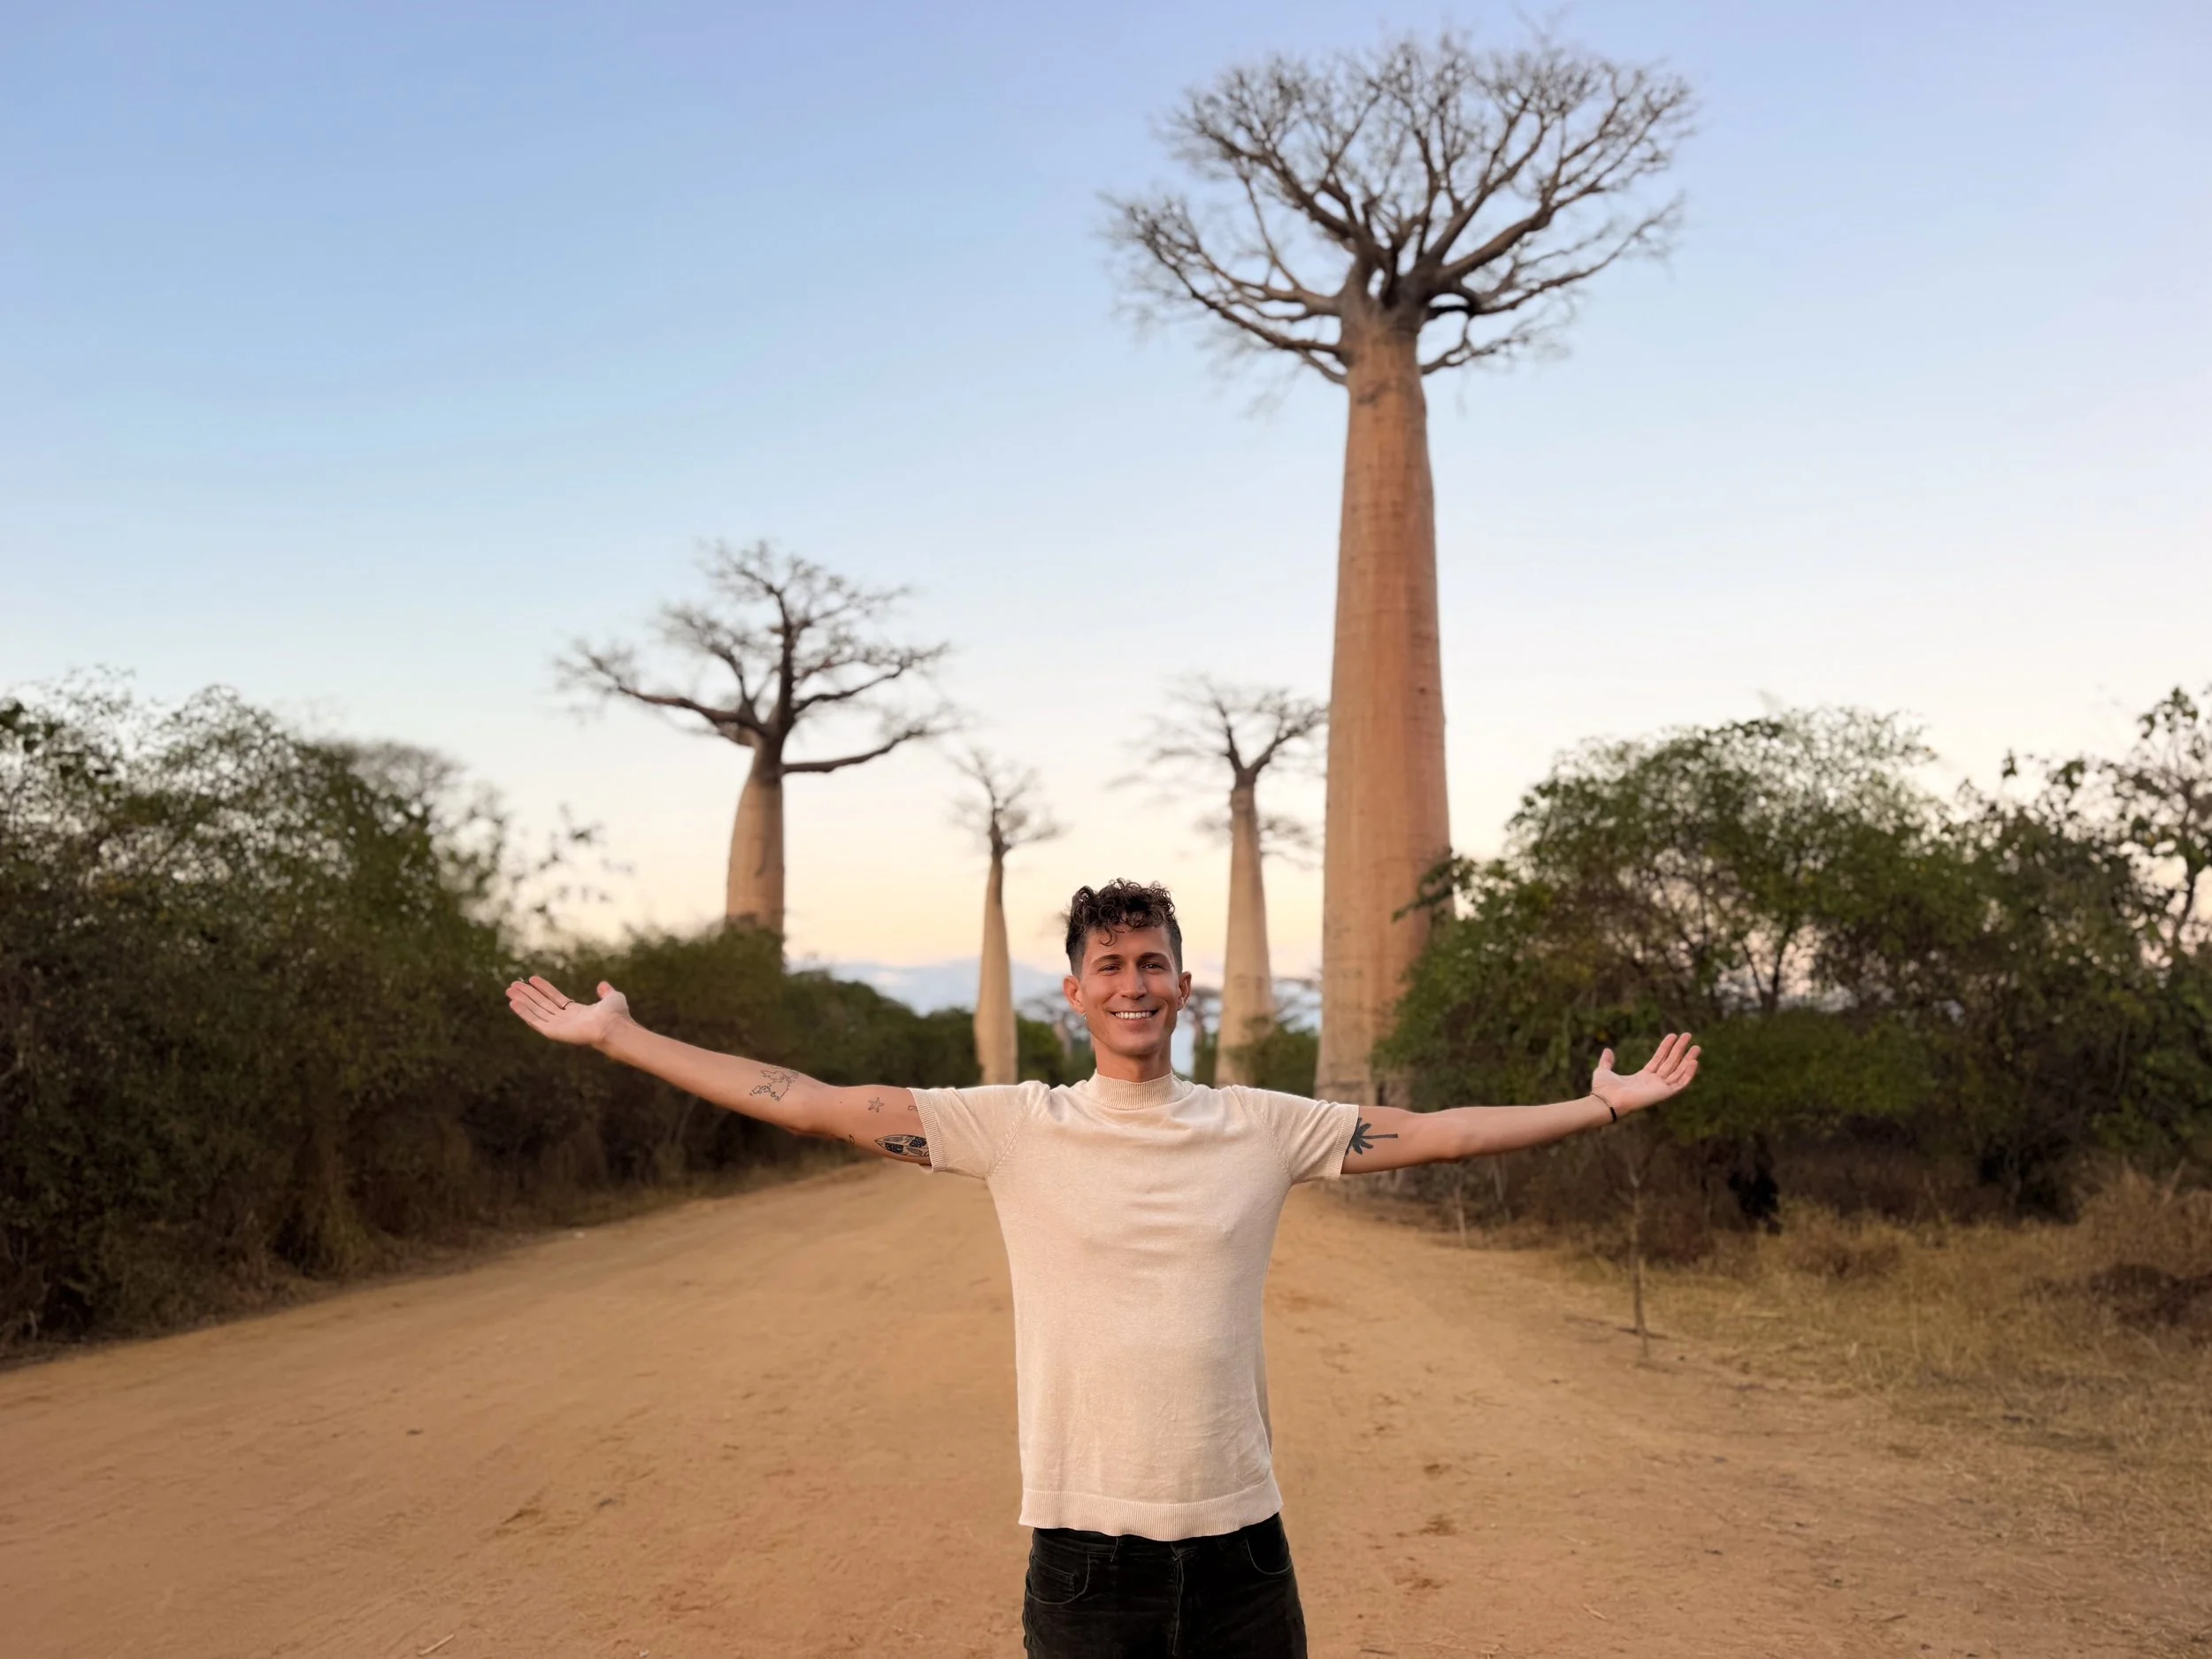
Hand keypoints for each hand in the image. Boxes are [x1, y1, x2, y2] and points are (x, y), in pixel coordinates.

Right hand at [506, 975, 629, 1048]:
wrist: (614, 1026)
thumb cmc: (616, 1015)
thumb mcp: (612, 998)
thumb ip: (606, 992)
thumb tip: (603, 985)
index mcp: (576, 1012)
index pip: (555, 998)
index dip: (543, 988)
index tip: (532, 979)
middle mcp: (565, 1019)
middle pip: (541, 1004)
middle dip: (527, 994)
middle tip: (513, 985)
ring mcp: (558, 1026)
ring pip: (536, 1011)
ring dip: (522, 1001)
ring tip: (509, 991)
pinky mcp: (553, 1032)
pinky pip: (535, 1021)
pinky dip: (524, 1012)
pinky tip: (513, 1003)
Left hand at [1592, 1032, 1699, 1117]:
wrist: (1605, 1101)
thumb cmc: (1603, 1090)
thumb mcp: (1604, 1071)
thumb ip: (1607, 1061)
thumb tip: (1607, 1050)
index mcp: (1642, 1077)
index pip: (1658, 1059)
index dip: (1666, 1047)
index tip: (1673, 1035)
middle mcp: (1653, 1083)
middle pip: (1671, 1063)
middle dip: (1680, 1050)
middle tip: (1688, 1035)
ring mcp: (1659, 1089)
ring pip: (1678, 1072)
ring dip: (1688, 1060)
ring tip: (1697, 1047)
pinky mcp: (1663, 1094)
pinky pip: (1680, 1084)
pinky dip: (1688, 1074)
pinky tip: (1694, 1062)